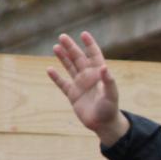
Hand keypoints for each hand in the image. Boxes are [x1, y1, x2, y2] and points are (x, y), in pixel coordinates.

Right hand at [48, 32, 129, 146]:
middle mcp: (89, 77)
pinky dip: (56, 77)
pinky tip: (49, 69)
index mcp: (99, 74)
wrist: (103, 124)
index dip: (89, 44)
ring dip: (63, 57)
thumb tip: (104, 67)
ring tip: (56, 47)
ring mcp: (80, 85)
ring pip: (70, 67)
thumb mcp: (111, 94)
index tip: (83, 34)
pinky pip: (62, 84)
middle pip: (78, 58)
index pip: (94, 55)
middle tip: (62, 36)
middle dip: (71, 47)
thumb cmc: (110, 109)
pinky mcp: (73, 95)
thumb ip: (108, 81)